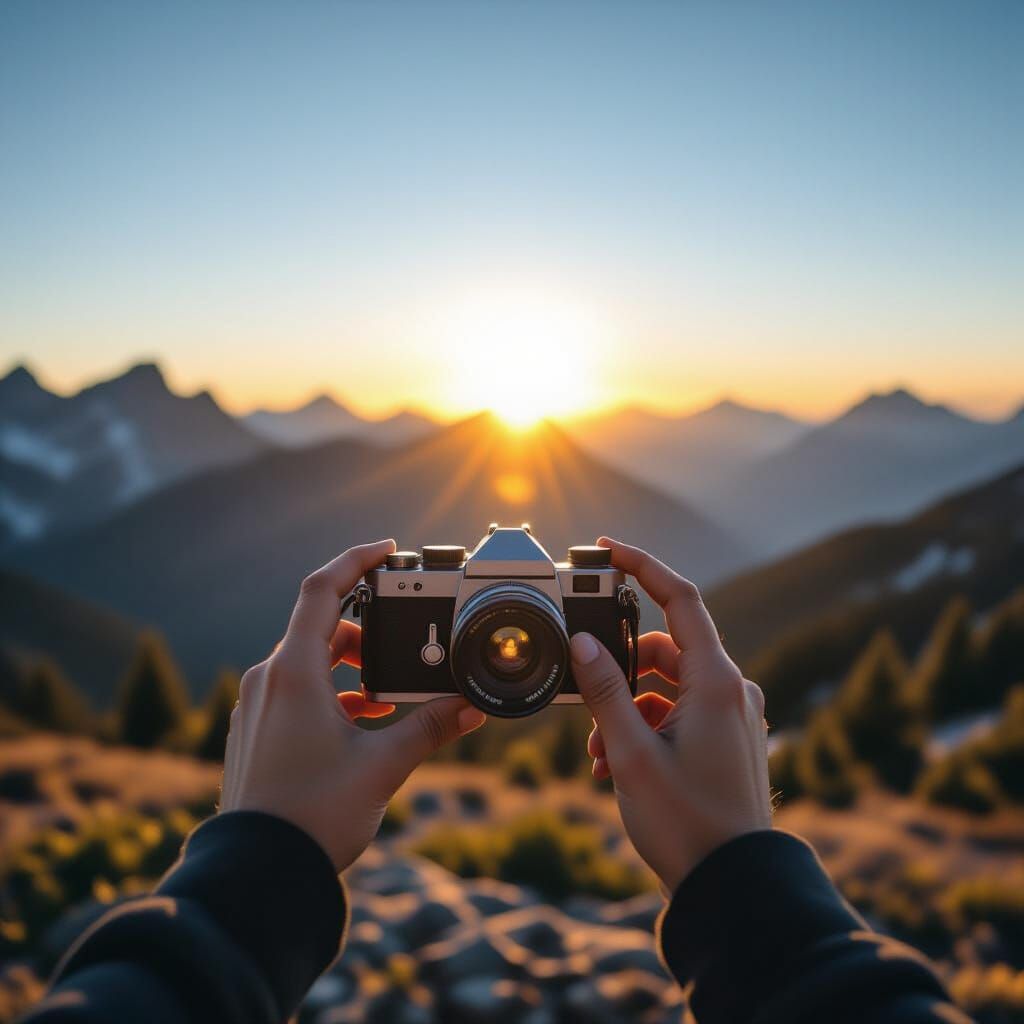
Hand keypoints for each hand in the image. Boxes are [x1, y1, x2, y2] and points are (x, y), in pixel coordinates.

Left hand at [220, 540, 486, 870]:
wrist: (258, 875)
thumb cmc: (314, 816)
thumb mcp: (383, 766)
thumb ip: (430, 727)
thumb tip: (472, 705)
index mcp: (293, 674)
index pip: (322, 590)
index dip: (355, 561)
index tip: (387, 550)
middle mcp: (267, 680)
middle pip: (318, 626)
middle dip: (365, 630)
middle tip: (403, 645)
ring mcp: (256, 706)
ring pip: (306, 660)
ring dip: (348, 665)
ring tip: (385, 695)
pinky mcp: (254, 731)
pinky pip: (293, 690)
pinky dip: (329, 691)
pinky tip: (358, 721)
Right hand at [572, 537, 770, 893]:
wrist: (734, 887)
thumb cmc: (687, 823)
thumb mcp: (631, 754)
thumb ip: (604, 692)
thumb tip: (583, 643)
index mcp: (715, 682)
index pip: (680, 598)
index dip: (643, 566)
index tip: (608, 548)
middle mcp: (730, 690)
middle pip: (664, 647)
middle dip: (618, 668)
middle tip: (585, 700)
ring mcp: (733, 715)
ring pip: (667, 684)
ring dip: (627, 706)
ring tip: (597, 752)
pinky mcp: (728, 739)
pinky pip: (680, 713)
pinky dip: (646, 726)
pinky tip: (615, 764)